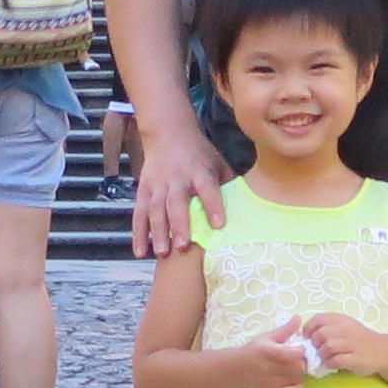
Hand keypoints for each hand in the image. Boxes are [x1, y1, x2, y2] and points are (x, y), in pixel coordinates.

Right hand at [134, 111, 229, 260]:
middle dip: (179, 224)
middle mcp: (177, 178)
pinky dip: (139, 234)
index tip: (219, 225)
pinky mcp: (144, 191)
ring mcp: (158, 184)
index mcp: (199, 170)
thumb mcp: (217, 163)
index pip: (207, 188)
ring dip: (158, 232)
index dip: (213, 205)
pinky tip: (140, 253)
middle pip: (177, 202)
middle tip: (183, 246)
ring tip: (162, 254)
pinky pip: (139, 214)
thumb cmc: (200, 154)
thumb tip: (249, 211)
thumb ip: (229, 185)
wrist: (168, 133)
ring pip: (156, 210)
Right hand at [227, 335, 311, 387]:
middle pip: (299, 367)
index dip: (301, 351)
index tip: (299, 348)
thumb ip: (285, 330)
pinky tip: (292, 381)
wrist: (237, 369)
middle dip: (302, 362)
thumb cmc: (254, 350)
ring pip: (299, 379)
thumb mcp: (267, 337)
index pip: (296, 354)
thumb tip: (299, 318)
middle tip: (297, 360)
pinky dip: (299, 387)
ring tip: (293, 369)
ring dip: (300, 374)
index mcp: (270, 352)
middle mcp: (271, 369)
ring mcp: (273, 384)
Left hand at [297, 310, 387, 378]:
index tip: (308, 338)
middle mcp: (347, 329)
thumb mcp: (346, 327)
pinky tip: (333, 364)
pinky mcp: (356, 358)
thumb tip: (305, 335)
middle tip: (318, 350)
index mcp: (342, 320)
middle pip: (321, 334)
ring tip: (326, 358)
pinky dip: (330, 364)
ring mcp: (353, 344)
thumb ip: (328, 328)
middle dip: (315, 344)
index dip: (309, 329)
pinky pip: (336, 360)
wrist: (383, 351)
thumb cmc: (360, 340)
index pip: (318, 319)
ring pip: (328, 347)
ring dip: (323, 355)